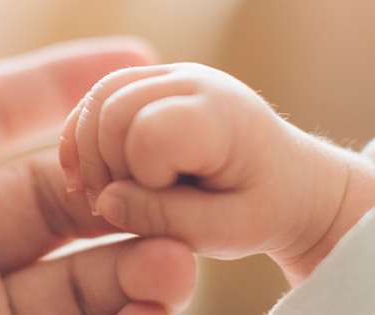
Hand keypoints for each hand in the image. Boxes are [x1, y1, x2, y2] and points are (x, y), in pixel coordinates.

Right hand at [58, 63, 374, 284]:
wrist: (288, 180)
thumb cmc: (264, 209)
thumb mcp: (226, 233)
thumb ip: (166, 221)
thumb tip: (105, 202)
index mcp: (220, 117)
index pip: (147, 133)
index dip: (140, 179)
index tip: (164, 207)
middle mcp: (193, 81)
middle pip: (111, 109)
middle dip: (104, 167)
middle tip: (122, 210)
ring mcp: (170, 75)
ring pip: (98, 98)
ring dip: (90, 153)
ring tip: (110, 194)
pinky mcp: (151, 83)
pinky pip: (97, 98)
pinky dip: (86, 138)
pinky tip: (94, 176)